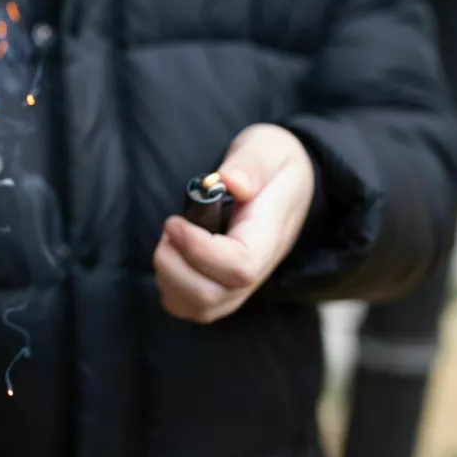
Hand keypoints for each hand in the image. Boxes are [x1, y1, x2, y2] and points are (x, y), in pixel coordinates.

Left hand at [153, 124, 314, 323]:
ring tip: (170, 240)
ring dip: (169, 277)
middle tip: (169, 229)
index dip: (199, 251)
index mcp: (269, 235)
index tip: (175, 222)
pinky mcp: (223, 289)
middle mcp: (257, 269)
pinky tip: (172, 256)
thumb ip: (251, 164)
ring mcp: (240, 285)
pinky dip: (170, 289)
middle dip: (174, 266)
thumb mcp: (269, 148)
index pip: (239, 267)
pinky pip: (192, 308)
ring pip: (200, 307)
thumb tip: (231, 182)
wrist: (286, 183)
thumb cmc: (275, 165)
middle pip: (213, 297)